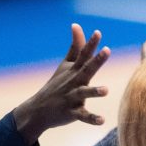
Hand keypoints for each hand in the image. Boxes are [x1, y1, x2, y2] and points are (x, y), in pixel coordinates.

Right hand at [11, 25, 110, 141]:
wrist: (37, 110)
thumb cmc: (57, 84)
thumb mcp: (65, 65)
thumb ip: (75, 47)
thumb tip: (76, 25)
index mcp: (74, 70)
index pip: (83, 54)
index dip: (90, 43)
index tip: (98, 32)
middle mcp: (74, 82)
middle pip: (86, 69)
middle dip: (96, 60)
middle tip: (107, 50)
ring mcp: (72, 98)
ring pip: (84, 93)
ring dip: (94, 91)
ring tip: (106, 90)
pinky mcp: (72, 113)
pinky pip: (83, 116)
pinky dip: (92, 119)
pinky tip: (102, 121)